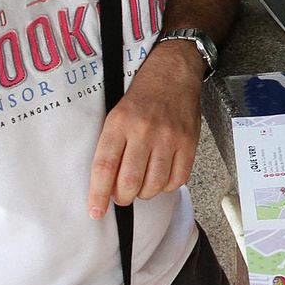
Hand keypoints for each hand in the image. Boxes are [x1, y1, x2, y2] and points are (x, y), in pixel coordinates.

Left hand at [86, 41, 203, 217]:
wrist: (174, 72)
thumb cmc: (142, 96)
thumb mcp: (116, 113)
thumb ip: (112, 145)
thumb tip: (107, 184)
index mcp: (120, 123)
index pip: (105, 167)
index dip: (99, 194)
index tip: (95, 211)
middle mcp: (144, 131)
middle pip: (130, 182)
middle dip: (123, 198)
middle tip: (122, 195)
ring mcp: (169, 138)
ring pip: (154, 185)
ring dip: (144, 193)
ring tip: (141, 184)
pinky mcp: (189, 143)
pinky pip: (177, 180)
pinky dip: (166, 186)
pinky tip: (160, 177)